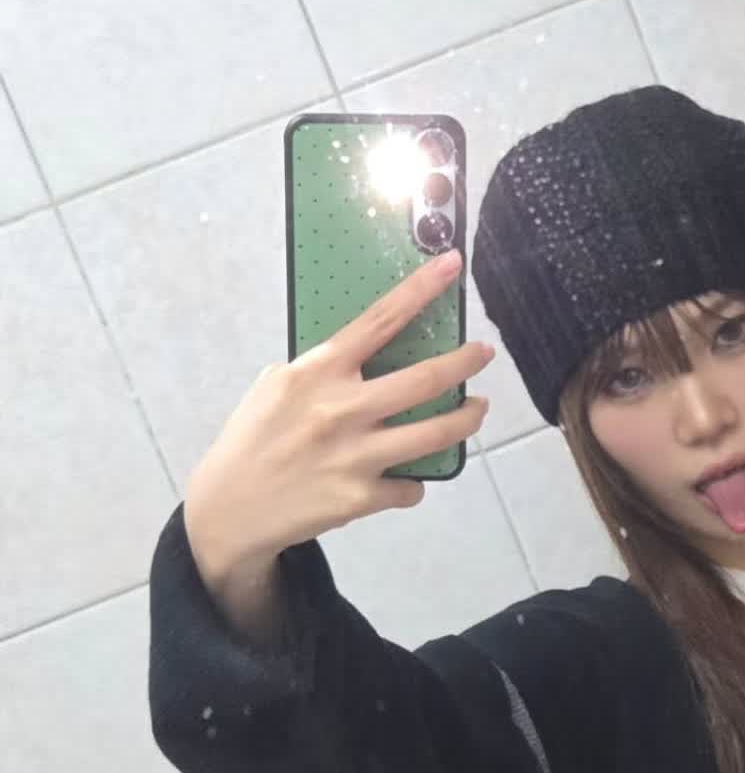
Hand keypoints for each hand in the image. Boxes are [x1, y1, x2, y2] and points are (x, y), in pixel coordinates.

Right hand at [184, 248, 492, 563]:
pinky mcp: (362, 497)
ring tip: (477, 410)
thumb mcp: (279, 387)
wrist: (232, 507)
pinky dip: (413, 482)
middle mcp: (342, 409)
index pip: (379, 320)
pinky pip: (410, 486)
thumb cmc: (254, 439)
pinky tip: (402, 480)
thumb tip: (367, 359)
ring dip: (467, 419)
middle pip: (424, 379)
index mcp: (319, 371)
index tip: (452, 266)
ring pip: (435, 434)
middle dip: (465, 362)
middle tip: (485, 354)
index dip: (421, 290)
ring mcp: (355, 455)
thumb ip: (323, 371)